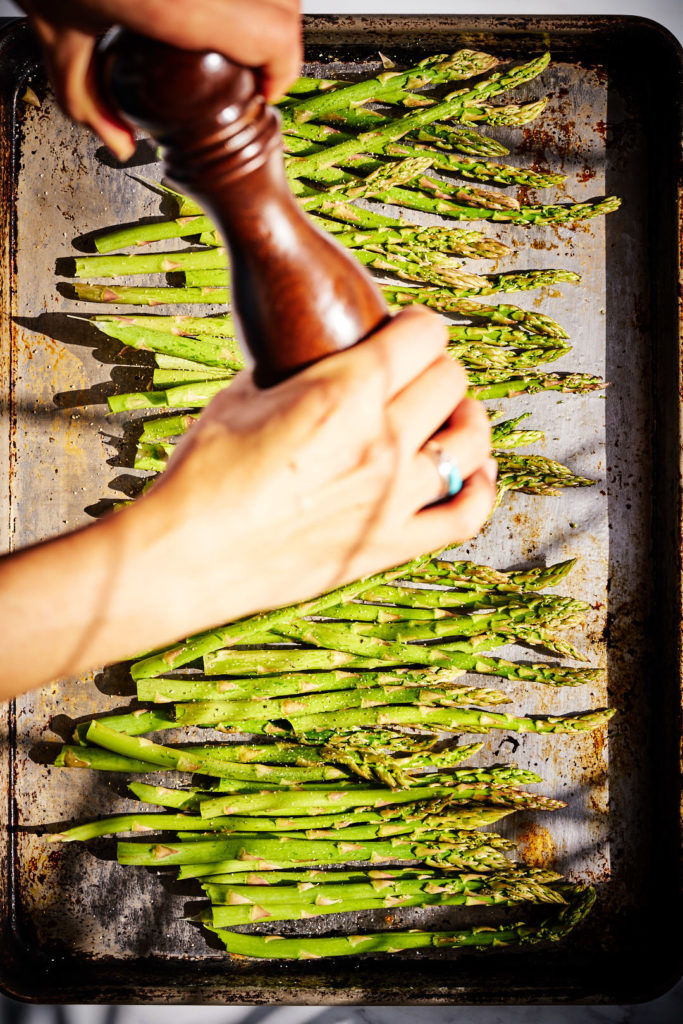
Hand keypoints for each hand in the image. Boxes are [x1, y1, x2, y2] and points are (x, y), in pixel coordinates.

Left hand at [20, 0, 301, 159]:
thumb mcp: (56, 35)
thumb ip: (91, 100)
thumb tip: (122, 143)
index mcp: (175, 3)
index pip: (274, 36)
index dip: (281, 71)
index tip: (260, 92)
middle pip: (285, 4)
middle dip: (279, 42)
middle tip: (251, 66)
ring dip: (265, 8)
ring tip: (231, 32)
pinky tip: (210, 7)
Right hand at [126, 306, 495, 638]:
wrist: (188, 555)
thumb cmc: (205, 475)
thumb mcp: (242, 397)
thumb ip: (295, 373)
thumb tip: (314, 363)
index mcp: (344, 392)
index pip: (424, 334)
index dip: (418, 325)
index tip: (407, 331)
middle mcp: (380, 441)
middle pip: (450, 381)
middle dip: (436, 368)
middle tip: (418, 376)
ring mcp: (392, 497)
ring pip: (470, 441)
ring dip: (465, 420)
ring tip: (452, 417)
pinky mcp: (389, 544)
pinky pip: (465, 514)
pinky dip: (479, 488)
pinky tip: (473, 473)